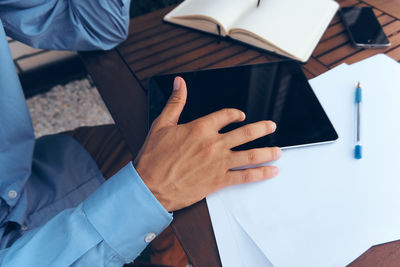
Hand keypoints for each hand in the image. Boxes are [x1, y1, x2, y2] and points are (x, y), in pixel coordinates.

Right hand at [134, 77, 280, 211]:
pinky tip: (271, 172)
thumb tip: (179, 83)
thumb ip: (175, 103)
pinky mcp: (219, 181)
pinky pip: (245, 176)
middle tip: (272, 126)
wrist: (150, 187)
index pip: (226, 115)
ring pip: (251, 155)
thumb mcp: (161, 124)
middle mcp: (214, 144)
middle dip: (262, 129)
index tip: (241, 116)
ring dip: (268, 151)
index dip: (236, 114)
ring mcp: (219, 163)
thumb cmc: (154, 158)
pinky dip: (261, 174)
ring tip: (279, 150)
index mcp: (200, 128)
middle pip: (245, 133)